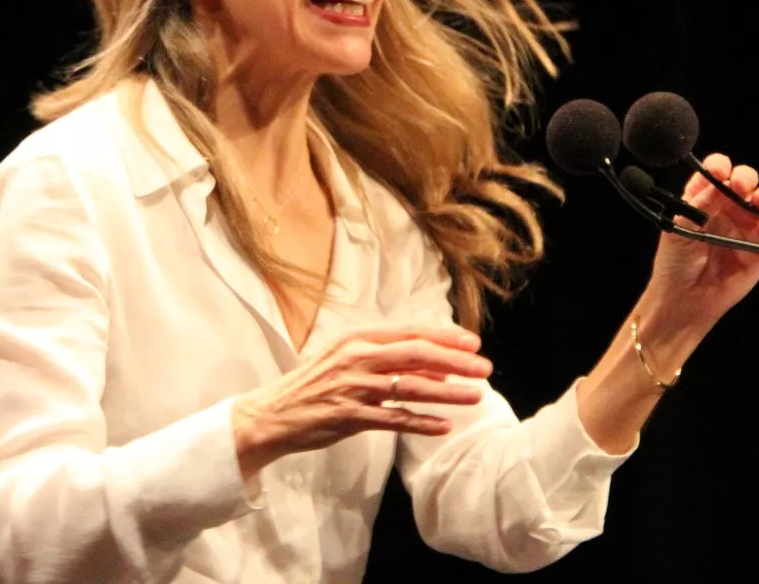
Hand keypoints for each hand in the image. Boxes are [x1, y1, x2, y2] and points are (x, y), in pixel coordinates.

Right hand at [231, 324, 491, 479]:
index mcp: (357, 337)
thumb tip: (435, 362)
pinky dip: (421, 423)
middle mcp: (357, 357)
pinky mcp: (349, 416)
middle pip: (416, 355)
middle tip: (485, 368)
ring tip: (475, 397)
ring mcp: (353, 387)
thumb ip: (387, 357)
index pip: (410, 332)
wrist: (273, 414)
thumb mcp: (347, 358)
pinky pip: (394, 420)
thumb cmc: (315, 384)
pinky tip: (444, 426)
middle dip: (456, 361)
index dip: (444, 336)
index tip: (473, 342)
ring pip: (411, 387)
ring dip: (447, 392)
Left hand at [642, 153, 758, 338]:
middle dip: (745, 177)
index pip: (715, 172)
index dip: (719, 167)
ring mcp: (745, 228)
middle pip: (743, 182)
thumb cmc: (674, 263)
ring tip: (758, 201)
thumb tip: (717, 186)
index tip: (719, 170)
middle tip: (739, 185)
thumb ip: (697, 207)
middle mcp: (726, 209)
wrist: (683, 300)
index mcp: (703, 198)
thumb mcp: (678, 231)